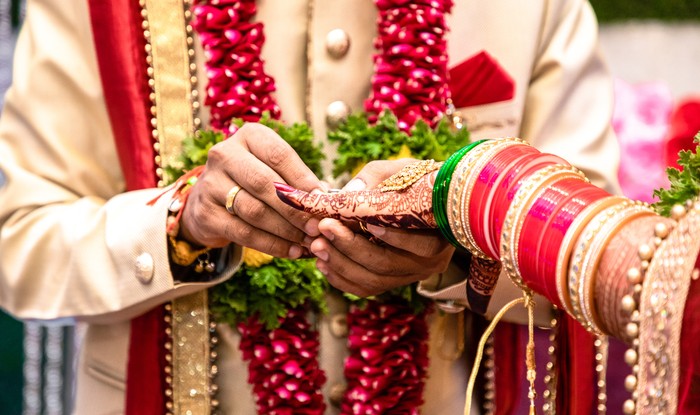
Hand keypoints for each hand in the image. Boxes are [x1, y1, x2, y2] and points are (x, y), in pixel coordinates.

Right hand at [179, 123, 323, 257]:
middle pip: (265, 183)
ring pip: (255, 211)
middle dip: (296, 209)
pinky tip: (291, 251)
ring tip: (308, 242)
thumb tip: (327, 199)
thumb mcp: (275, 171)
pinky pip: (244, 233)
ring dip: (286, 230)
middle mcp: (225, 155)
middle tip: (318, 227)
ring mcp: (211, 184)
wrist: (211, 202)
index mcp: (249, 136)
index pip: (279, 155)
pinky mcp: (205, 214)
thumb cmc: (255, 182)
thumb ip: (299, 182)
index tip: (324, 202)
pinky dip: (272, 245)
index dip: (304, 179)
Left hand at [279, 158, 452, 296]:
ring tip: (316, 244)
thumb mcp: (403, 170)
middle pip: (386, 265)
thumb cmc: (418, 181)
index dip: (392, 236)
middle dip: (350, 247)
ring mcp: (409, 275)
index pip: (420, 244)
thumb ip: (377, 177)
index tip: (363, 221)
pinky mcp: (391, 282)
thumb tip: (349, 193)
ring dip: (340, 264)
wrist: (429, 202)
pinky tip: (321, 262)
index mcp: (441, 236)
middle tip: (323, 227)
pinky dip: (340, 278)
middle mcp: (428, 263)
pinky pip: (364, 288)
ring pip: (372, 281)